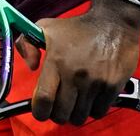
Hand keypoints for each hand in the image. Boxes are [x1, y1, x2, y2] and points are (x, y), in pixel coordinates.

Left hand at [16, 0, 139, 124]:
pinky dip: (93, 109)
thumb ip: (27, 43)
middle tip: (59, 104)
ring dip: (75, 112)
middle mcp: (75, 74)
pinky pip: (98, 112)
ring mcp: (94, 82)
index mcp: (56, 60)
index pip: (44, 99)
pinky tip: (90, 97)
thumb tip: (31, 66)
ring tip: (75, 100)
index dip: (39, 110)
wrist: (113, 23)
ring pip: (79, 116)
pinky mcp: (111, 87)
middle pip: (61, 114)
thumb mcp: (46, 27)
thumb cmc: (77, 27)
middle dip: (57, 113)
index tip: (41, 109)